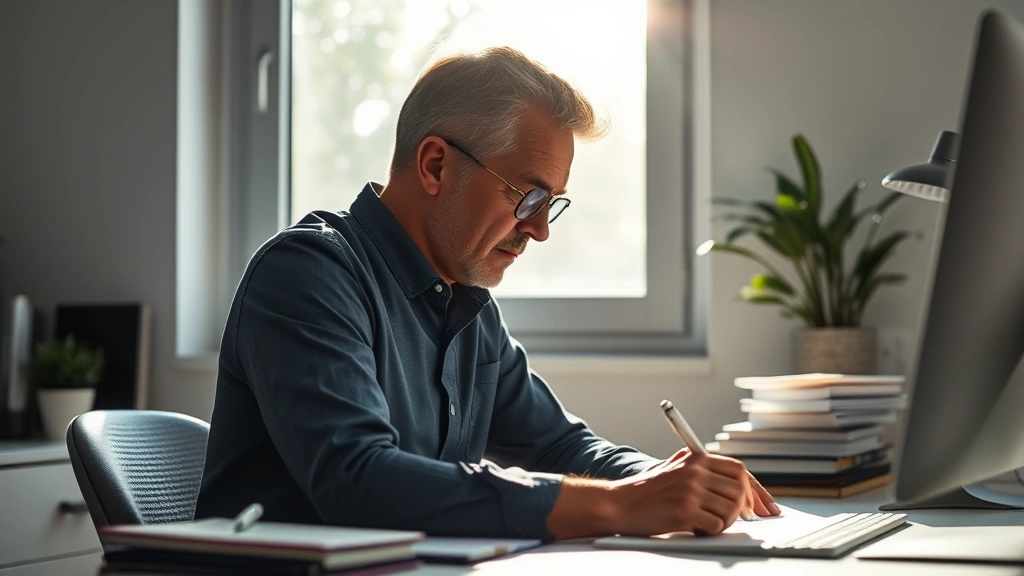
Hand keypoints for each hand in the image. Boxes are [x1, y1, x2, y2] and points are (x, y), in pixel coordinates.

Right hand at [641, 450, 780, 518]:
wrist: (619, 503)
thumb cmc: (646, 491)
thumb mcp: (674, 467)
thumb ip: (701, 469)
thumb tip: (737, 483)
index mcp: (695, 458)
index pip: (738, 469)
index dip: (754, 489)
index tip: (761, 505)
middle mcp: (695, 471)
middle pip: (739, 489)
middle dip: (743, 508)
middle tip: (737, 518)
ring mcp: (690, 490)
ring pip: (731, 509)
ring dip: (725, 521)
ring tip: (709, 522)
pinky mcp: (685, 511)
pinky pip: (716, 525)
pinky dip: (711, 530)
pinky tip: (697, 528)